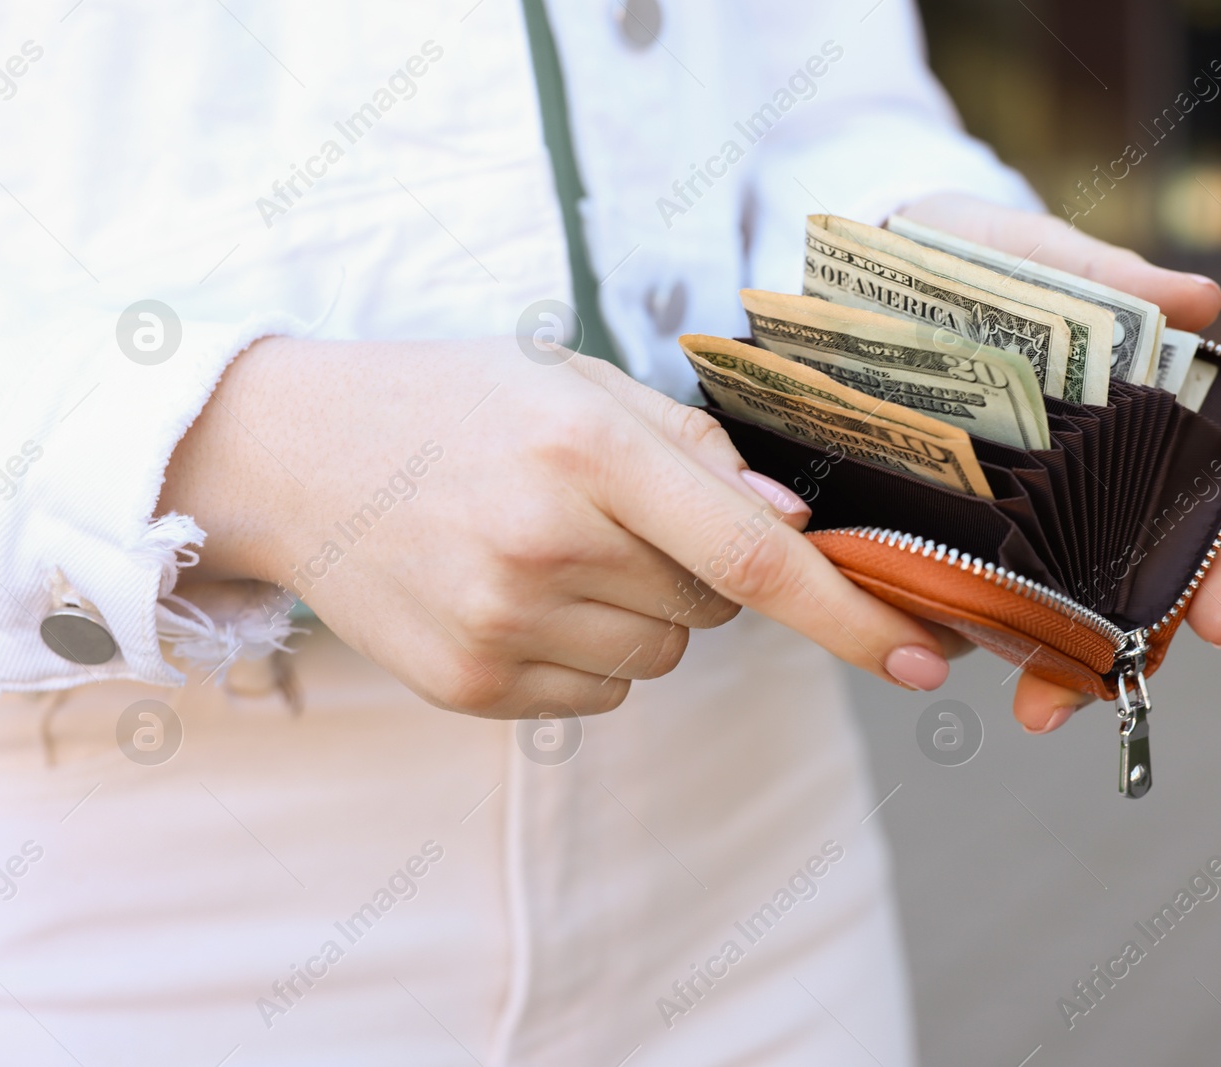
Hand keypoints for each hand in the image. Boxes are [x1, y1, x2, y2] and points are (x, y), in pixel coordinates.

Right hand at [159, 338, 952, 716]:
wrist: (292, 455)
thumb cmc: (453, 403)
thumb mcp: (575, 382)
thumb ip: (694, 450)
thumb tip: (794, 532)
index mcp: (588, 454)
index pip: (755, 561)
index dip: (853, 617)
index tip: (927, 660)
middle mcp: (546, 547)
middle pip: (713, 611)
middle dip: (700, 571)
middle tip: (614, 514)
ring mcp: (501, 626)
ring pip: (659, 658)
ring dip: (643, 611)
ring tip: (552, 546)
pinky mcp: (469, 686)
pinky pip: (596, 693)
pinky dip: (587, 650)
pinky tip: (518, 590)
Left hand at [896, 192, 1220, 733]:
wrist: (869, 252)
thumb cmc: (971, 251)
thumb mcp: (1029, 253)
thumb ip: (1103, 278)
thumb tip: (1201, 299)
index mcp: (1117, 427)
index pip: (1186, 513)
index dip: (1210, 571)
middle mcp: (1067, 483)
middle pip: (1111, 585)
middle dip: (1100, 652)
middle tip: (1064, 705)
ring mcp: (998, 509)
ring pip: (1035, 602)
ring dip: (1033, 660)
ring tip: (1024, 704)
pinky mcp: (926, 515)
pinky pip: (947, 579)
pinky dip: (949, 620)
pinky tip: (936, 651)